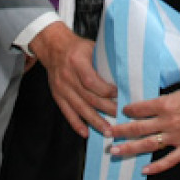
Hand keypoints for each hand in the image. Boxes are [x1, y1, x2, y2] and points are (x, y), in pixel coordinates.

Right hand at [29, 21, 116, 136]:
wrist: (53, 47)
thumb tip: (126, 73)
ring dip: (94, 121)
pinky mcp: (57, 96)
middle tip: (121, 117)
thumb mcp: (91, 47)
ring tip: (107, 131)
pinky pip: (67, 112)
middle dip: (106, 109)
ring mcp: (61, 88)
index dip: (106, 91)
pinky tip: (86, 133)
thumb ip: (104, 61)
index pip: (91, 81)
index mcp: (77, 62)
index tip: (120, 95)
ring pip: (80, 108)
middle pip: (88, 97)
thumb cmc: (77, 47)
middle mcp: (67, 77)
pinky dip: (76, 124)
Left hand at [109, 77, 179, 174]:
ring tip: (115, 151)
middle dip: (120, 131)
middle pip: (138, 128)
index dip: (128, 110)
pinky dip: (156, 167)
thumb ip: (164, 101)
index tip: (121, 111)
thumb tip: (149, 108)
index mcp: (166, 103)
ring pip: (148, 144)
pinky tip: (144, 170)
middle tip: (106, 134)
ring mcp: (178, 135)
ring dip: (130, 148)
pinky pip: (170, 160)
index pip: (139, 108)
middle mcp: (169, 121)